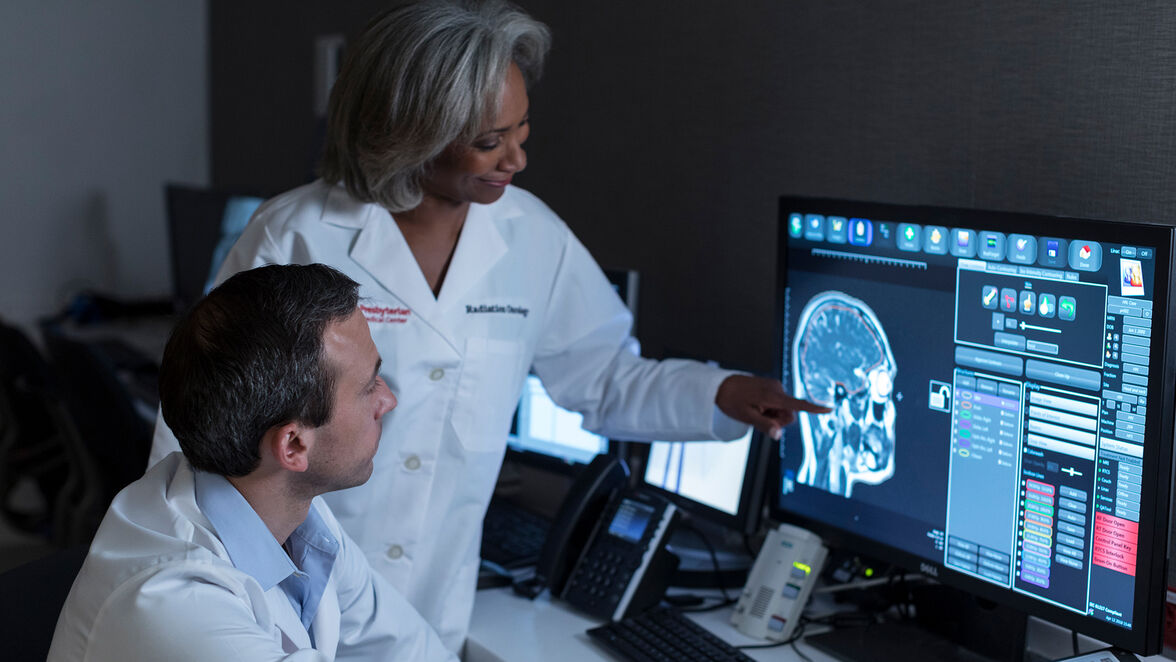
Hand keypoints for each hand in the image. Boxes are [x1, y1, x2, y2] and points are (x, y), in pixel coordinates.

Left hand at [715, 375, 830, 440]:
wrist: (721, 385)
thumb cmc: (732, 400)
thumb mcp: (746, 417)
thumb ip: (764, 425)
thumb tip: (778, 434)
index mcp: (772, 396)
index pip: (797, 404)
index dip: (814, 408)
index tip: (829, 409)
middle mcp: (776, 389)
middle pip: (789, 413)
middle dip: (777, 420)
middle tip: (759, 416)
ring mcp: (774, 387)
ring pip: (782, 409)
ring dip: (771, 414)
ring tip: (755, 409)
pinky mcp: (771, 387)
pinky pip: (777, 402)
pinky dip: (769, 407)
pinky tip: (756, 405)